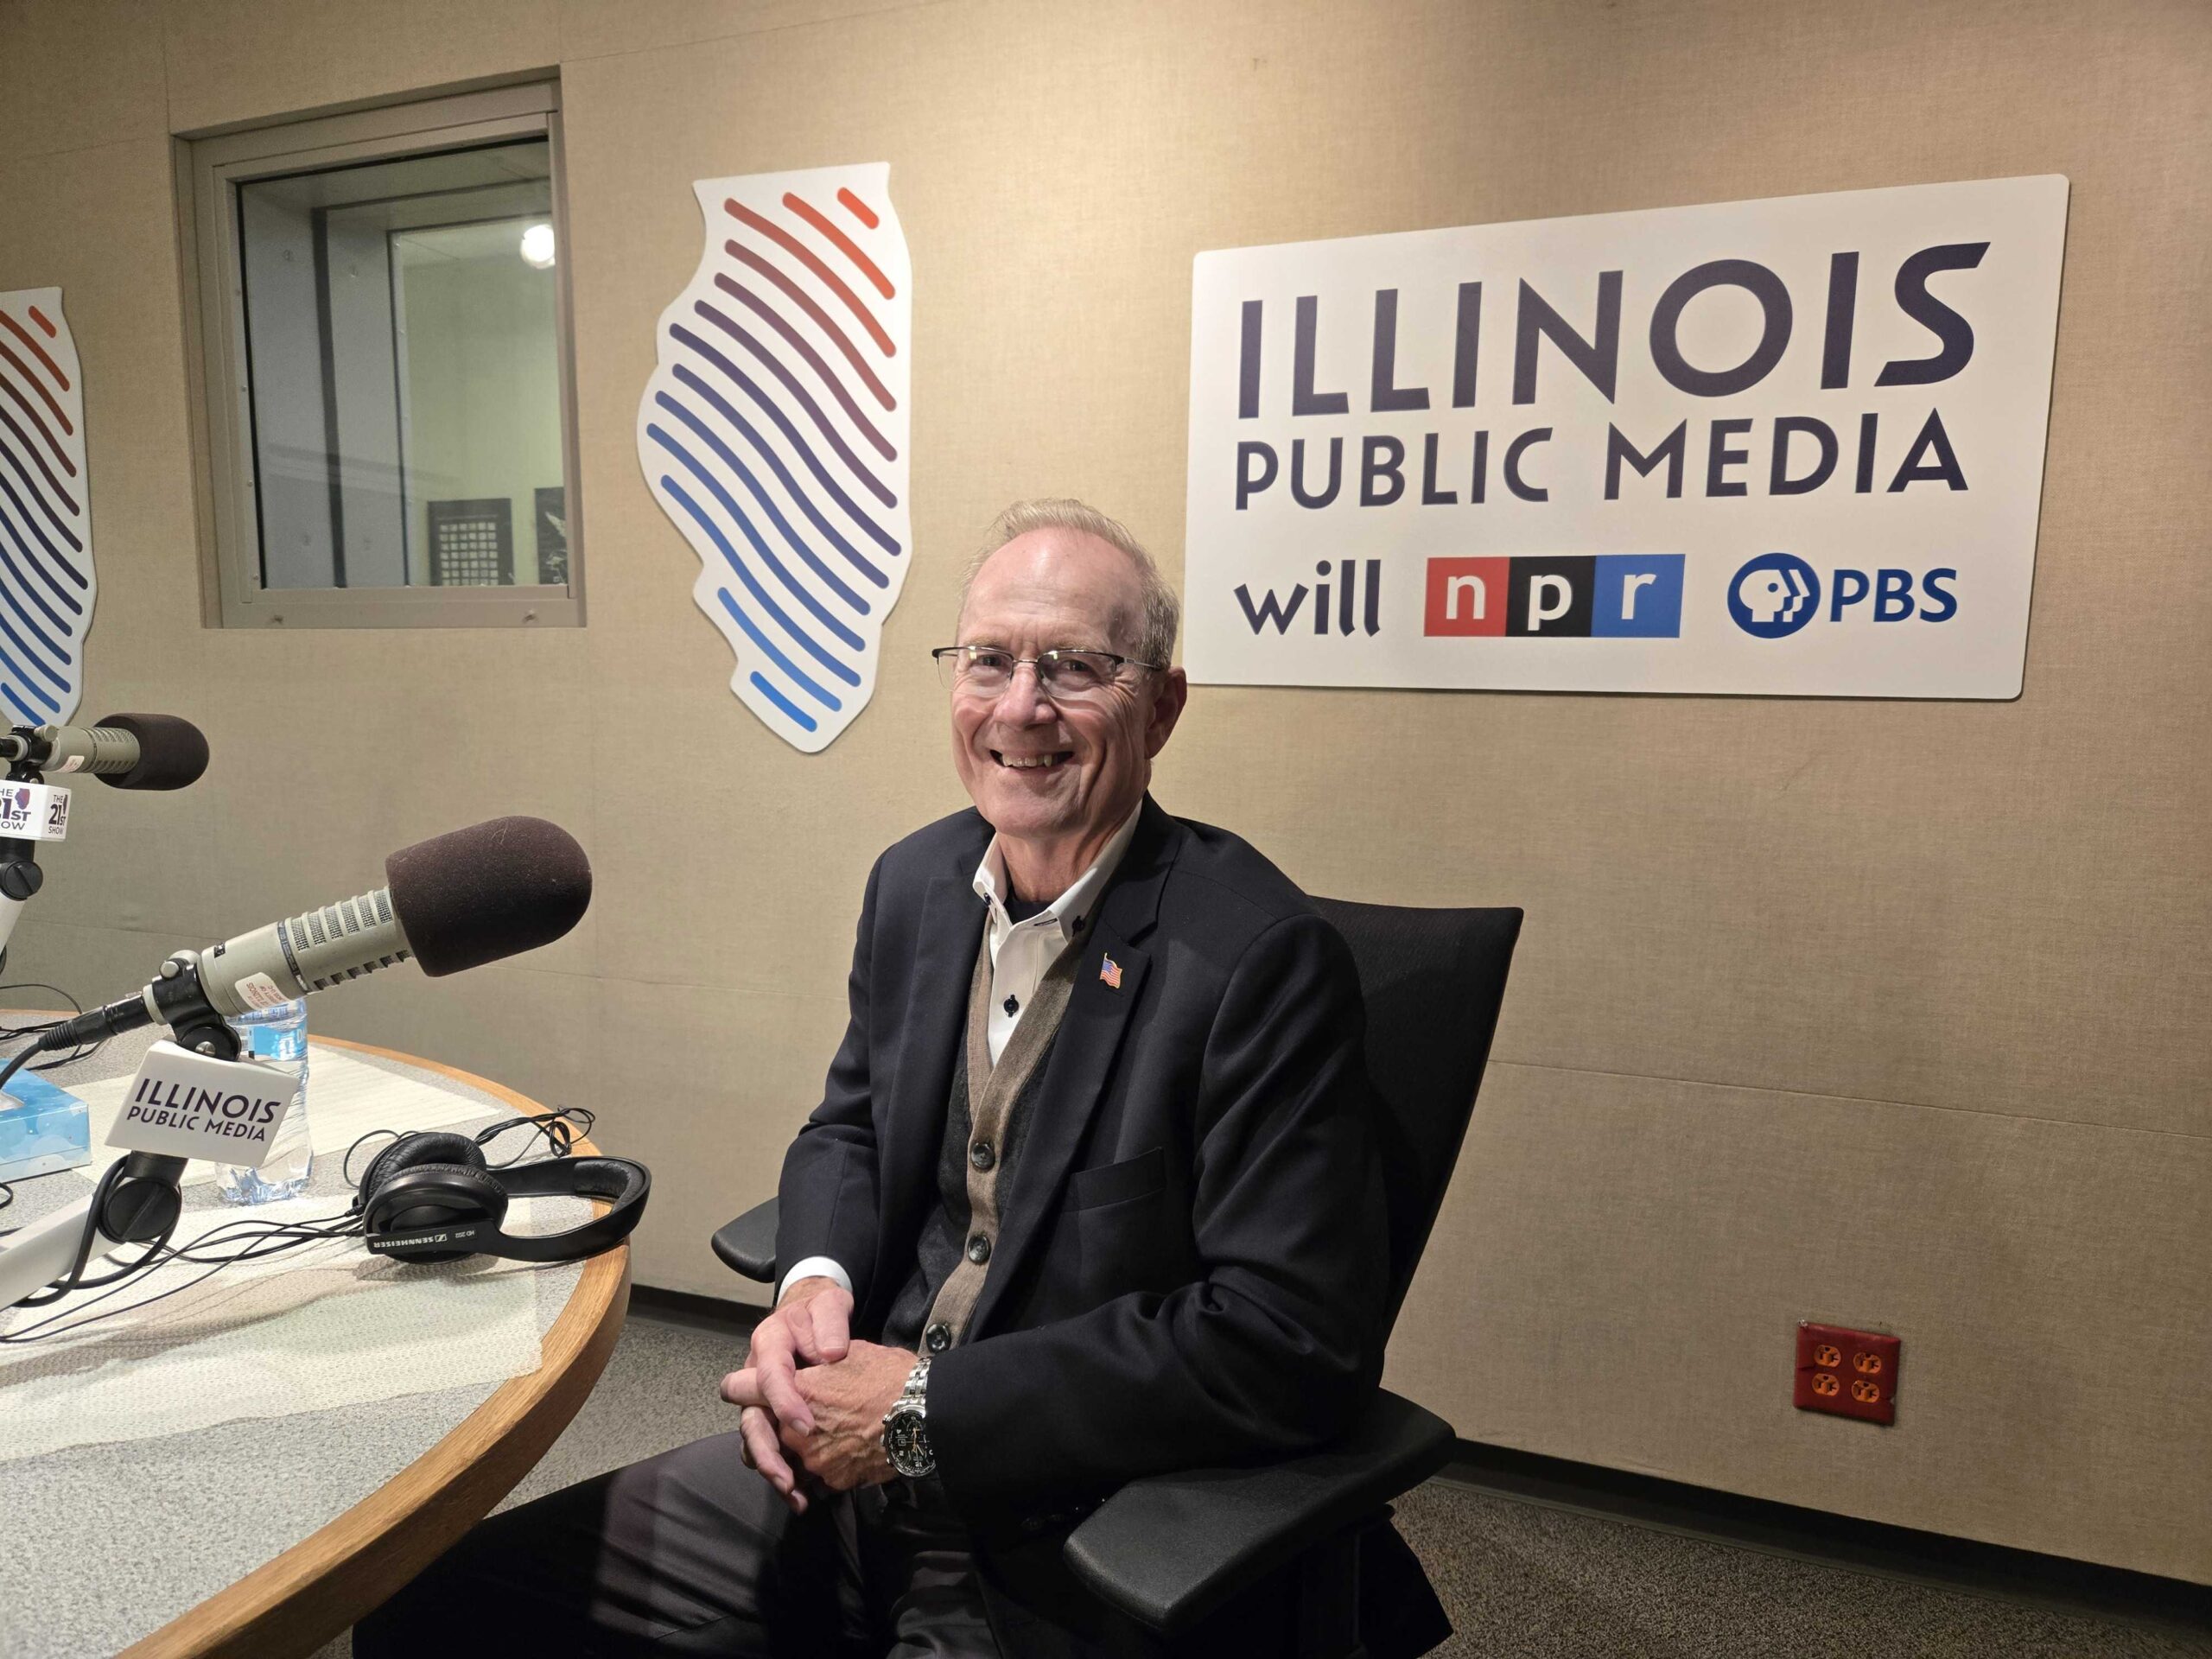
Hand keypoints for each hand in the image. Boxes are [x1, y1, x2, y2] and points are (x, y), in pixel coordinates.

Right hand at [721, 1276, 850, 1511]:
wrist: (817, 1317)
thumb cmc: (821, 1311)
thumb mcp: (829, 1304)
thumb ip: (830, 1322)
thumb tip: (830, 1354)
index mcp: (768, 1345)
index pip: (770, 1376)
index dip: (784, 1402)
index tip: (806, 1427)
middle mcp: (756, 1377)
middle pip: (751, 1419)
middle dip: (767, 1451)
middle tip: (788, 1478)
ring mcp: (762, 1401)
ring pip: (756, 1442)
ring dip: (773, 1470)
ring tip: (796, 1496)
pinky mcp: (773, 1419)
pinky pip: (772, 1449)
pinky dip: (786, 1472)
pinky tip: (804, 1494)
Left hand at [724, 1339, 916, 1495]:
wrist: (925, 1414)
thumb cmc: (890, 1375)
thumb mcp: (849, 1354)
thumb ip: (815, 1363)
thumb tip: (809, 1364)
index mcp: (794, 1390)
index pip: (739, 1388)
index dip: (741, 1385)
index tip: (742, 1388)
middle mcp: (794, 1430)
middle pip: (762, 1430)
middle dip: (773, 1424)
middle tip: (794, 1417)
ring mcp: (812, 1460)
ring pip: (787, 1457)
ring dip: (796, 1449)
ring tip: (824, 1436)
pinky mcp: (832, 1481)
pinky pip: (814, 1478)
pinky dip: (821, 1469)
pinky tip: (840, 1453)